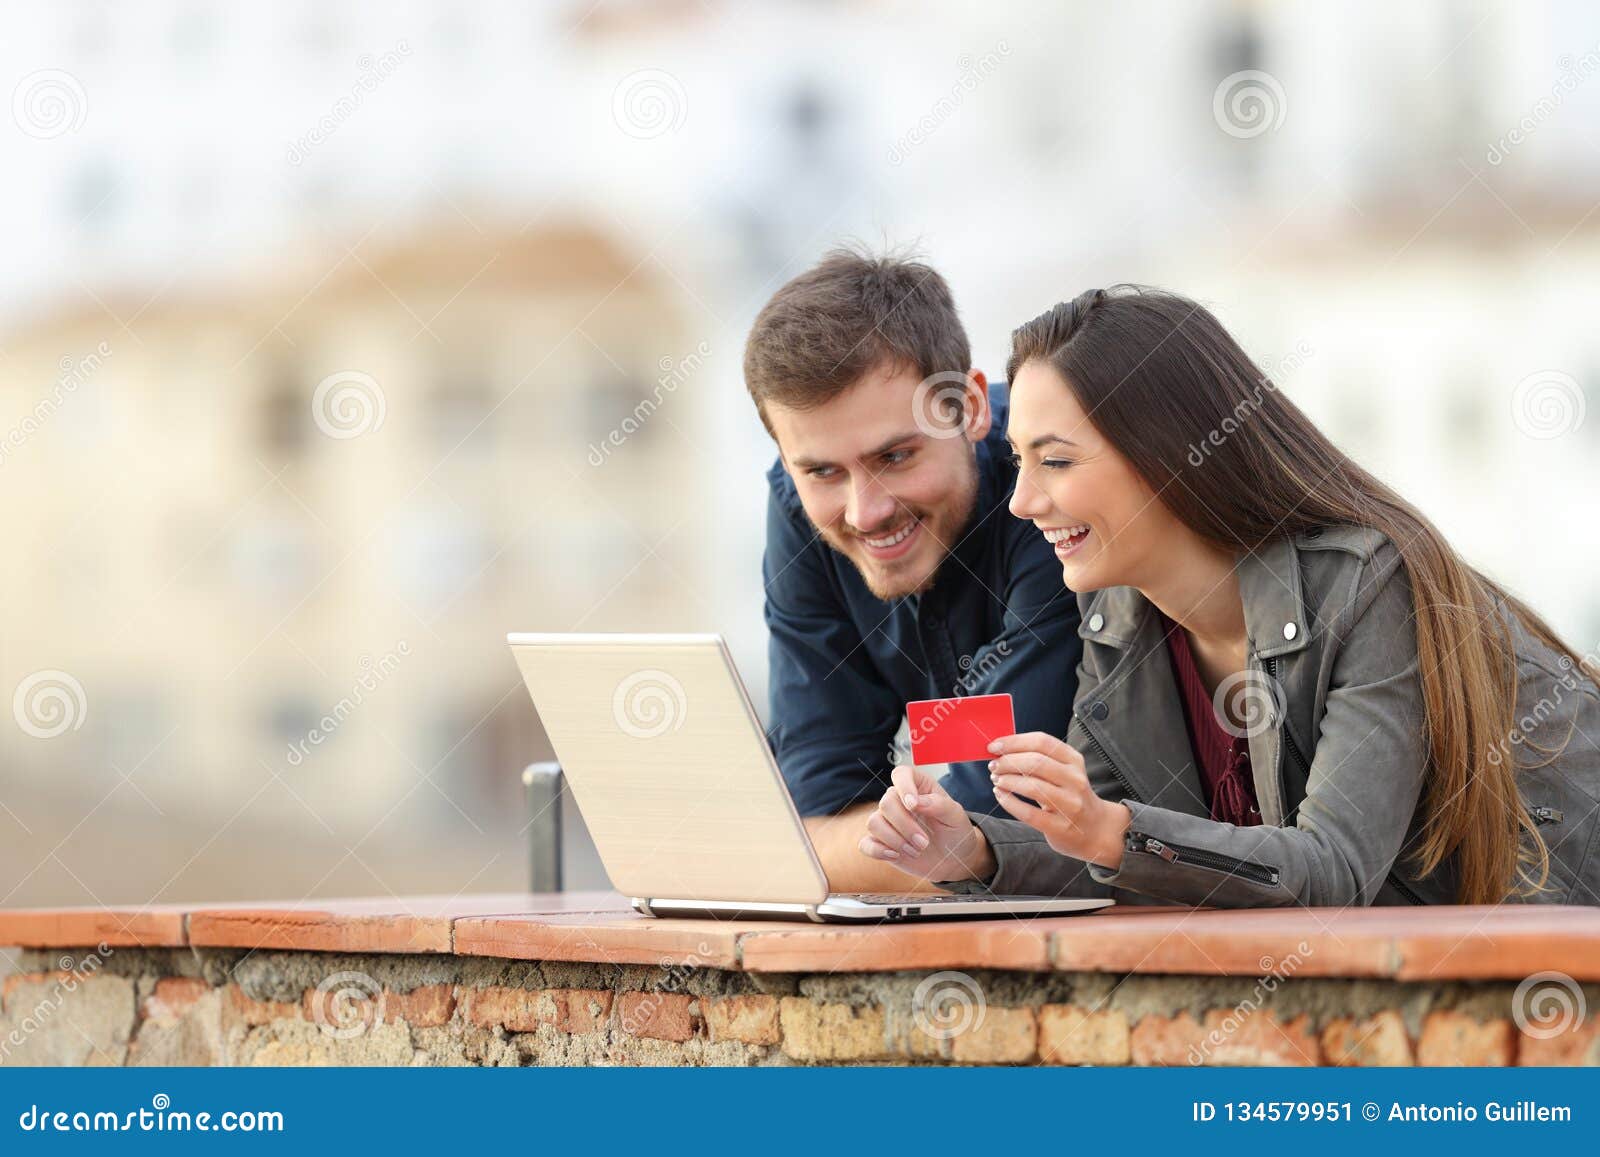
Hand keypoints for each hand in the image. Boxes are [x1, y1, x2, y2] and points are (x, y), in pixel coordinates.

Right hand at [858, 764, 992, 881]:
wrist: (953, 860)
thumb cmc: (955, 832)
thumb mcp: (956, 816)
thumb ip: (939, 804)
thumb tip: (916, 801)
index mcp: (918, 787)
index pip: (901, 774)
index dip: (903, 787)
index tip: (913, 806)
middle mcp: (899, 801)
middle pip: (886, 803)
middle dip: (905, 826)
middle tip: (924, 842)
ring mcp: (888, 822)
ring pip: (874, 823)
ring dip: (895, 840)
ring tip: (915, 851)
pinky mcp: (880, 843)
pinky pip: (866, 844)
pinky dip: (878, 851)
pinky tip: (895, 856)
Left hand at [988, 732, 1130, 868]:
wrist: (1095, 830)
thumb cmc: (1069, 795)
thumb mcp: (1065, 772)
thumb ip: (1040, 758)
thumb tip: (1001, 748)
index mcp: (1074, 760)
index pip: (1042, 742)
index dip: (1014, 741)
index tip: (993, 746)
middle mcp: (1075, 780)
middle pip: (1035, 762)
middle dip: (1007, 762)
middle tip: (993, 766)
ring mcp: (1070, 804)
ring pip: (1031, 787)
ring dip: (1007, 781)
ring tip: (996, 780)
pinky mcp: (1061, 827)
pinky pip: (1028, 813)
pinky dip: (1009, 802)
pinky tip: (1000, 796)